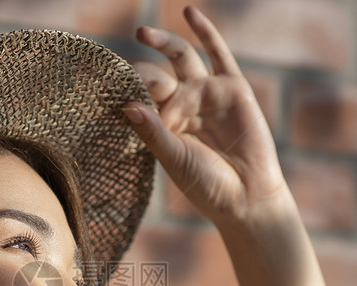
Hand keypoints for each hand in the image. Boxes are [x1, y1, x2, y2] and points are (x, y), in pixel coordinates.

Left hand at [124, 6, 286, 223]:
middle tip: (127, 70)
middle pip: (158, 75)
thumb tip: (127, 106)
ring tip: (141, 34)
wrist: (245, 197)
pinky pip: (218, 53)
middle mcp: (183, 104)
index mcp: (164, 123)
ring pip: (181, 60)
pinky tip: (189, 12)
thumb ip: (152, 132)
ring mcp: (207, 93)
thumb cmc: (206, 184)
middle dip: (143, 73)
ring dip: (162, 42)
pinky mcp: (232, 87)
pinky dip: (205, 32)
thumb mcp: (174, 157)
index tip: (111, 94)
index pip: (142, 97)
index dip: (130, 93)